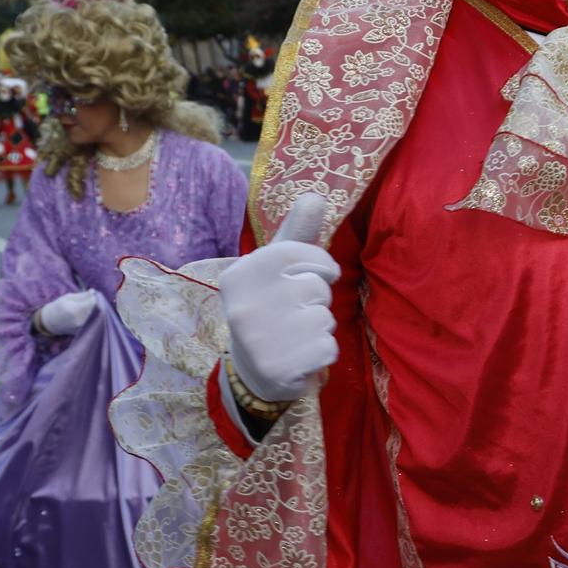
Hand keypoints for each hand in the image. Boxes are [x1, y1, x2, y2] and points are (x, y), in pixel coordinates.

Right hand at [36, 290, 99, 337]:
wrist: (50, 322)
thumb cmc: (58, 307)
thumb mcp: (68, 297)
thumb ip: (82, 295)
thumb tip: (94, 292)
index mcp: (74, 310)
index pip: (93, 302)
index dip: (96, 298)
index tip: (95, 295)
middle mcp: (79, 320)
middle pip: (97, 310)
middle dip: (97, 304)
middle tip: (94, 300)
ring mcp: (81, 327)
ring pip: (96, 316)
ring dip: (97, 310)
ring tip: (91, 306)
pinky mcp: (83, 331)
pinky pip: (93, 322)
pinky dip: (94, 316)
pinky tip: (89, 313)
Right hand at [222, 194, 339, 404]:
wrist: (254, 372)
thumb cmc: (272, 308)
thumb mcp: (276, 269)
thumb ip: (296, 234)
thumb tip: (315, 195)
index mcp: (238, 276)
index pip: (296, 252)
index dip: (319, 263)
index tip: (319, 273)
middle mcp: (243, 306)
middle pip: (316, 287)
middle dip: (317, 299)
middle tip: (293, 313)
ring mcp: (259, 339)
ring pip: (325, 318)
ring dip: (321, 327)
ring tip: (296, 334)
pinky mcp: (279, 367)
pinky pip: (328, 348)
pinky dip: (322, 353)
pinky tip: (300, 356)